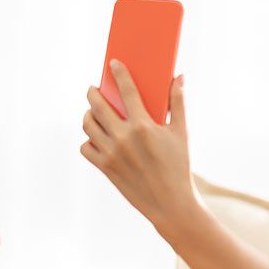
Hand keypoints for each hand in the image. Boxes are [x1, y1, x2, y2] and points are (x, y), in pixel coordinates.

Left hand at [81, 59, 198, 231]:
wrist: (171, 204)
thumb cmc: (179, 167)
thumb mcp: (182, 134)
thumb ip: (178, 104)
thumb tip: (178, 77)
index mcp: (143, 126)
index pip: (126, 90)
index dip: (118, 73)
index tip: (113, 64)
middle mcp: (124, 138)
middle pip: (98, 105)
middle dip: (93, 93)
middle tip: (94, 90)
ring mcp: (111, 154)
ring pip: (88, 125)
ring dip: (88, 115)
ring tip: (94, 113)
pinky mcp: (105, 168)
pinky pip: (85, 148)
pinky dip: (88, 140)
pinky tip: (97, 138)